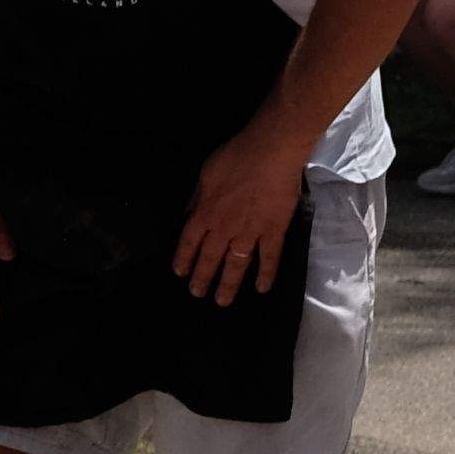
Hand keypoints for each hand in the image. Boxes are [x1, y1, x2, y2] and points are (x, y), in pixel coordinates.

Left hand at [175, 118, 314, 302]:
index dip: (183, 258)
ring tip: (222, 301)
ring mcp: (250, 232)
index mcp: (204, 212)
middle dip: (202, 278)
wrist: (270, 152)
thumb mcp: (204, 174)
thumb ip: (196, 197)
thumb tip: (188, 214)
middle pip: (210, 258)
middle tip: (197, 294)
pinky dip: (266, 274)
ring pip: (236, 265)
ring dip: (228, 284)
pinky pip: (269, 257)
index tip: (180, 273)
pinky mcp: (274, 230)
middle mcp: (224, 228)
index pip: (189, 242)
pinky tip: (262, 289)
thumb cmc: (235, 157)